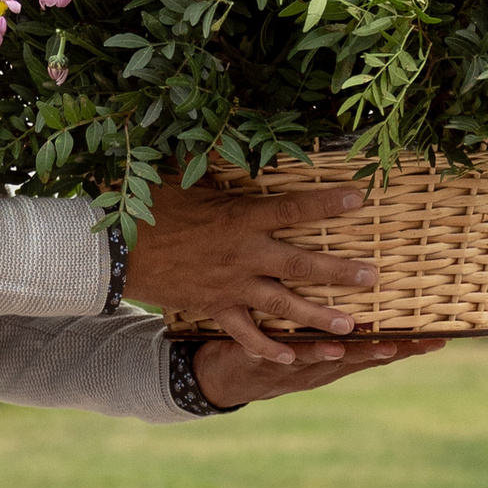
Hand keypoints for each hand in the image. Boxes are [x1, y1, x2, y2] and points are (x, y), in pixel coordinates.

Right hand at [121, 169, 375, 364]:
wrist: (116, 251)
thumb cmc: (151, 208)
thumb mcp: (185, 177)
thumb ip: (215, 163)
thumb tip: (226, 128)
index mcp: (241, 217)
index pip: (294, 209)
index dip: (328, 203)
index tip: (360, 198)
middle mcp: (244, 254)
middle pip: (302, 264)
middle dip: (340, 272)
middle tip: (371, 278)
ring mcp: (232, 285)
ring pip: (284, 305)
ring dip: (319, 317)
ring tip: (351, 327)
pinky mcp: (215, 308)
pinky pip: (246, 334)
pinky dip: (267, 348)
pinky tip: (290, 359)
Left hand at [193, 331, 450, 407]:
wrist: (219, 378)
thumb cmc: (272, 346)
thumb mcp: (309, 334)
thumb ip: (336, 311)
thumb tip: (367, 276)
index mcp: (334, 357)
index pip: (377, 350)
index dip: (407, 345)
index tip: (441, 339)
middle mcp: (318, 366)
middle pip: (358, 359)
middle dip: (386, 351)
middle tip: (416, 343)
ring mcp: (288, 367)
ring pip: (320, 360)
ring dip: (341, 354)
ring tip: (364, 345)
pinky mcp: (256, 360)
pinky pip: (272, 356)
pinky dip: (285, 354)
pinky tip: (297, 350)